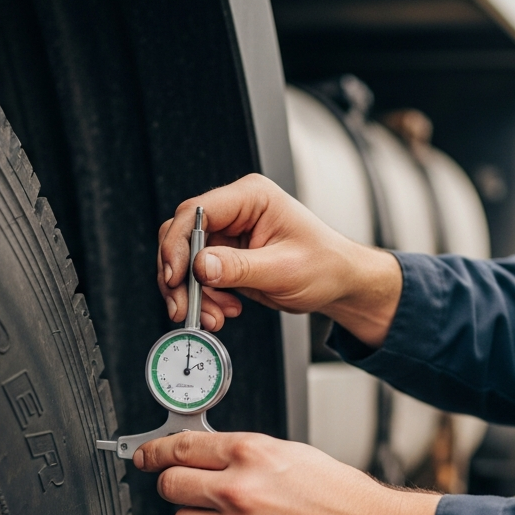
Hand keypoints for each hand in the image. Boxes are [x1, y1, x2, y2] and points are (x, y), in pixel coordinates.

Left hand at [135, 430, 443, 514]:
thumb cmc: (343, 497)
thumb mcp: (292, 454)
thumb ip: (244, 455)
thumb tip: (204, 457)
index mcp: (252, 454)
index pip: (181, 448)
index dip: (156, 452)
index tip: (147, 456)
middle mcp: (240, 492)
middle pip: (170, 487)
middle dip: (174, 485)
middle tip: (186, 487)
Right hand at [158, 173, 401, 346]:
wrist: (339, 283)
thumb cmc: (325, 265)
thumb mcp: (283, 269)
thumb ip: (239, 268)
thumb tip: (200, 267)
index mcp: (251, 197)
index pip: (196, 212)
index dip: (178, 244)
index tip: (175, 276)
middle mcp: (236, 211)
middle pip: (183, 237)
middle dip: (180, 276)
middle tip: (185, 307)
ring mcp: (229, 234)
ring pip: (187, 261)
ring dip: (193, 293)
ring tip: (215, 316)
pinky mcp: (227, 256)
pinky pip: (200, 276)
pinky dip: (205, 298)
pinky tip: (224, 310)